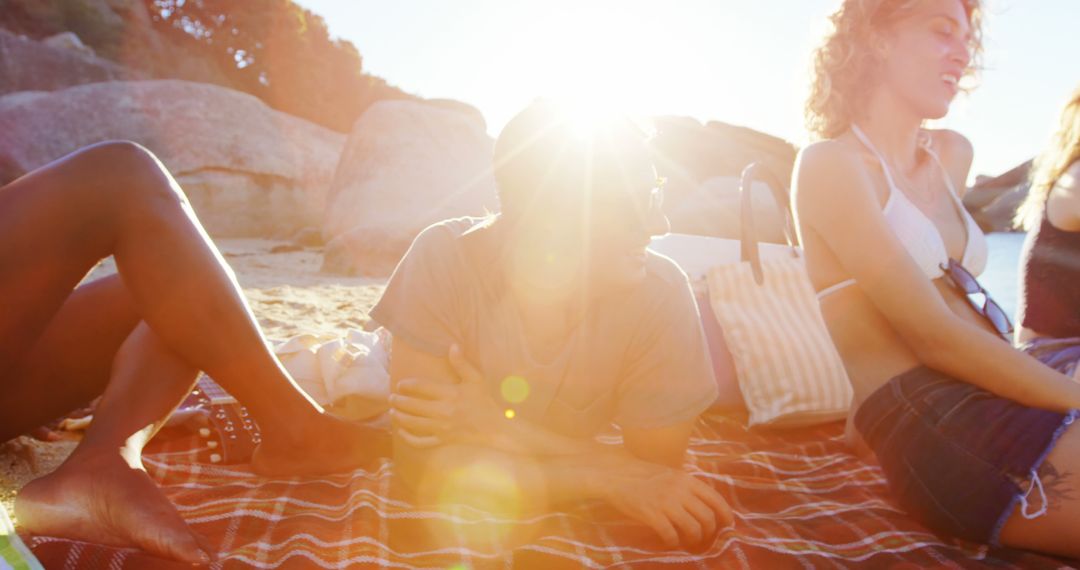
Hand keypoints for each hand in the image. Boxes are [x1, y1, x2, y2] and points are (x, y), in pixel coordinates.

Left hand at [390, 344, 500, 447]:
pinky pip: (421, 442)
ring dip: (399, 417)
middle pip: (413, 406)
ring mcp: (442, 428)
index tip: (400, 384)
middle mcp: (443, 411)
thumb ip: (462, 363)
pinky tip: (401, 431)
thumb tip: (452, 346)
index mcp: (450, 394)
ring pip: (413, 424)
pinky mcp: (442, 440)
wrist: (495, 428)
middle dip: (399, 401)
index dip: (407, 385)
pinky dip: (408, 438)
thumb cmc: (484, 402)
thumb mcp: (476, 379)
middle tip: (391, 397)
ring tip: (392, 411)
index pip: (421, 387)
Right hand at [602, 460, 732, 548]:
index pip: (715, 499)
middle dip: (709, 533)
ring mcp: (666, 502)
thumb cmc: (642, 475)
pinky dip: (674, 542)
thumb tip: (704, 504)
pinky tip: (670, 542)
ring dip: (694, 540)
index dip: (725, 515)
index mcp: (686, 479)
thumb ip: (687, 486)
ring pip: (693, 528)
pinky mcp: (651, 514)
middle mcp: (680, 490)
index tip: (727, 525)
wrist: (616, 474)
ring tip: (688, 542)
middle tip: (703, 538)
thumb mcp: (670, 473)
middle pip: (707, 518)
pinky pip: (671, 535)